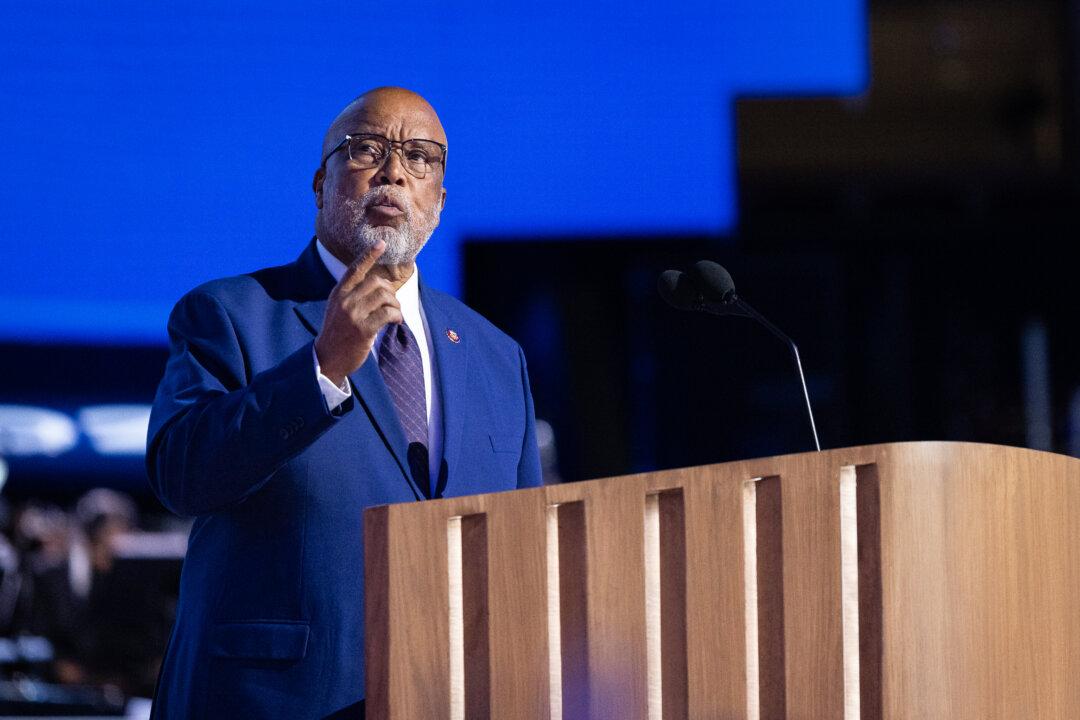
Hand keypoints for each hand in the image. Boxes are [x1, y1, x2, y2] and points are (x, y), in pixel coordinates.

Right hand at [314, 240, 402, 385]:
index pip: (355, 269)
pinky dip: (397, 317)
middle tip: (393, 304)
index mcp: (339, 293)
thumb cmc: (337, 333)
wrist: (327, 358)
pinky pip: (388, 314)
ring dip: (396, 305)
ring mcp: (353, 314)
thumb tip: (377, 284)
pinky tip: (396, 322)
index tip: (381, 243)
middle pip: (377, 282)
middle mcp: (345, 300)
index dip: (369, 255)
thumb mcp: (338, 309)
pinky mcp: (363, 329)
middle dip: (391, 291)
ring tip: (395, 315)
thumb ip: (351, 295)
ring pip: (385, 297)